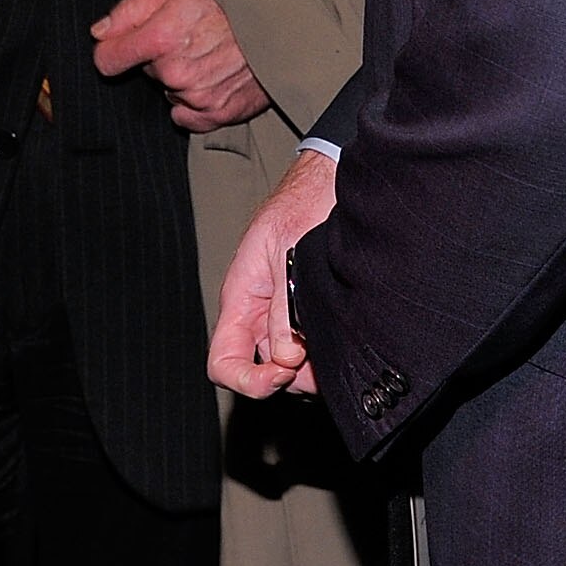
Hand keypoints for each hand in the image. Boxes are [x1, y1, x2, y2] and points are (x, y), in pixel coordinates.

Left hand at [91, 0, 270, 130]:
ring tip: (209, 53)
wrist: (278, 19)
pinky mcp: (218, 113)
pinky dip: (195, 102)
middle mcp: (176, 71)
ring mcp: (197, 96)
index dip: (112, 50)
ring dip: (182, 76)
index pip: (107, 59)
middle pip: (145, 72)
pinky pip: (187, 116)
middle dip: (159, 56)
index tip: (121, 46)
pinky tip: (214, 78)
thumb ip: (129, 12)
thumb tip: (99, 33)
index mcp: (160, 37)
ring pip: (170, 90)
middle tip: (190, 36)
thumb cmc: (226, 0)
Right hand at [209, 149, 337, 397]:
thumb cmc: (303, 206)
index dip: (248, 381)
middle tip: (320, 359)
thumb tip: (286, 357)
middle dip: (290, 377)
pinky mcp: (308, 314)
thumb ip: (282, 307)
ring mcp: (283, 316)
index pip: (223, 362)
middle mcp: (258, 314)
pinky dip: (325, 352)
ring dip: (312, 367)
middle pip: (261, 371)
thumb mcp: (288, 255)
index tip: (282, 374)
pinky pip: (311, 348)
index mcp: (241, 298)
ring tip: (335, 343)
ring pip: (289, 365)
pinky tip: (341, 336)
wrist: (330, 184)